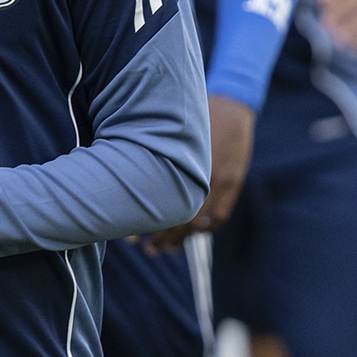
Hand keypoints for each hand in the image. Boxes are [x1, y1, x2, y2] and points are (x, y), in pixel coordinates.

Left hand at [144, 94, 254, 252]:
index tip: (132, 238)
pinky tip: (193, 236)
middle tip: (147, 251)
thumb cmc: (189, 114)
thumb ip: (150, 152)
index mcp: (182, 166)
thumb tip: (122, 173)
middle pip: (180, 219)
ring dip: (182, 238)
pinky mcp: (233, 182)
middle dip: (163, 238)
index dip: (147, 225)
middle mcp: (201, 177)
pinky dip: (207, 229)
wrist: (231, 105)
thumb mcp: (167, 132)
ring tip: (165, 250)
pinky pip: (220, 215)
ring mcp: (221, 182)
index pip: (162, 206)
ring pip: (200, 223)